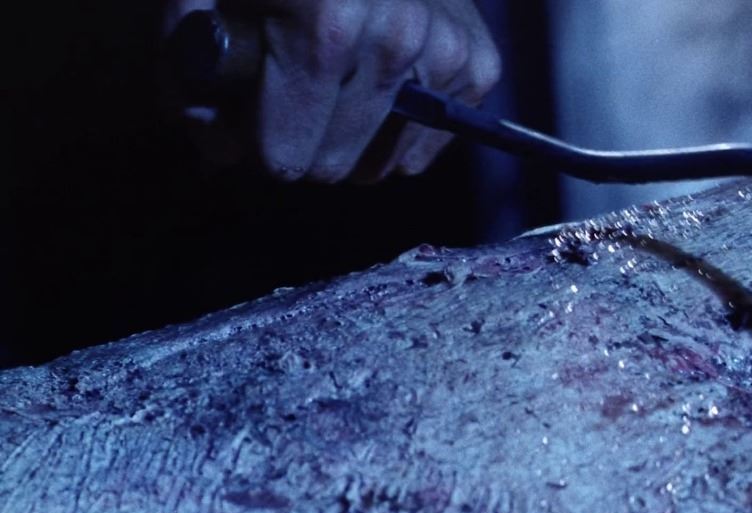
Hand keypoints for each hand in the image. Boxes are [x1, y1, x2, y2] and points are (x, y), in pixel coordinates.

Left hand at [163, 0, 500, 182]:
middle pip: (333, 165)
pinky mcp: (477, 61)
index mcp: (326, 25)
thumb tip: (223, 152)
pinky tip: (382, 90)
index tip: (249, 112)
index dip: (256, 139)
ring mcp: (445, 49)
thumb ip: (191, 76)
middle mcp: (398, 38)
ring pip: (385, 162)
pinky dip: (405, 129)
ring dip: (355, 139)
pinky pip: (433, 142)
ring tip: (337, 88)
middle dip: (304, 141)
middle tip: (292, 94)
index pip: (285, 153)